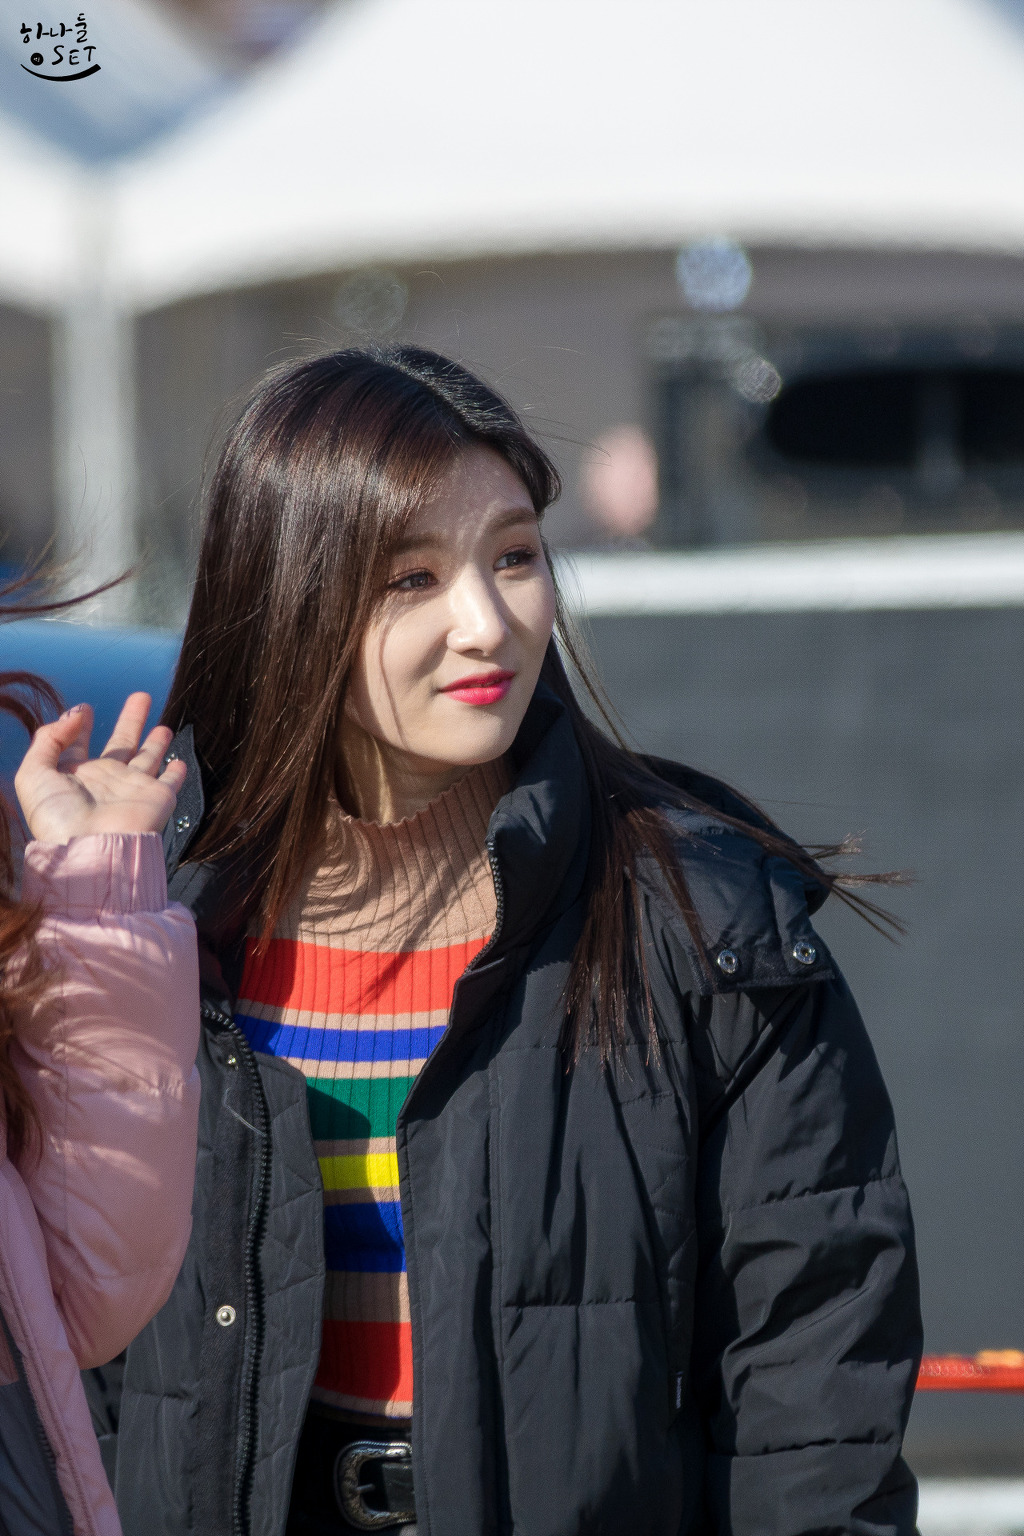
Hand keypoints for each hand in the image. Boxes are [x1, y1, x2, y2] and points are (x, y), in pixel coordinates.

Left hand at [14, 693, 188, 844]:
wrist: (92, 849)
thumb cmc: (59, 817)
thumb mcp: (34, 773)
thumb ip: (49, 739)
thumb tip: (75, 714)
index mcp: (75, 777)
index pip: (78, 746)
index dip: (78, 727)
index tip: (84, 709)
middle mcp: (105, 781)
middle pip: (121, 744)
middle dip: (131, 720)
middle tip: (141, 697)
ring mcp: (132, 790)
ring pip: (148, 758)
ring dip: (156, 742)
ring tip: (163, 726)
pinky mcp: (157, 798)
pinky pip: (170, 782)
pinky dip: (176, 772)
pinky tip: (180, 762)